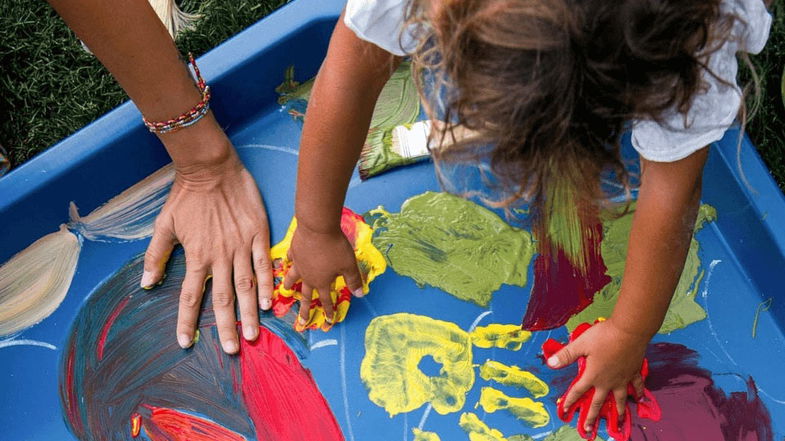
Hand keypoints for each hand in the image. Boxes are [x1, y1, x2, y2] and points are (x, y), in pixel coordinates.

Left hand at [141, 146, 272, 353]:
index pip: (189, 296)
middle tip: (234, 349)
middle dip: (227, 327)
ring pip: (246, 286)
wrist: (211, 168)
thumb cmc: (186, 195)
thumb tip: (147, 283)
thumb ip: (156, 256)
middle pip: (223, 299)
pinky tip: (271, 302)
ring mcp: (241, 246)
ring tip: (255, 334)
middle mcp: (220, 256)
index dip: (187, 321)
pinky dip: (268, 284)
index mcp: (196, 256)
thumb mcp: (164, 224)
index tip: (186, 343)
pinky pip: (264, 264)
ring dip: (251, 313)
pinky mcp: (258, 234)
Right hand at [282, 222, 363, 326]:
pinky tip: (287, 261)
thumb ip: (353, 281)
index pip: (326, 300)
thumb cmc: (335, 247)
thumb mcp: (349, 265)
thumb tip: (360, 295)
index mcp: (322, 282)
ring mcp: (299, 264)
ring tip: (286, 290)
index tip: (329, 321)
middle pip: (306, 296)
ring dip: (290, 285)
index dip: (329, 310)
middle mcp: (308, 276)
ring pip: (293, 278)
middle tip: (300, 323)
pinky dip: (289, 261)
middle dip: (305, 310)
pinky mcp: (294, 251)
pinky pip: (290, 259)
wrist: (317, 227)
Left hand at [545, 319, 649, 436]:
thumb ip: (566, 355)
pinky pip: (637, 386)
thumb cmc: (604, 336)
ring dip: (619, 412)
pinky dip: (639, 393)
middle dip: (592, 417)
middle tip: (589, 429)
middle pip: (598, 402)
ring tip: (620, 422)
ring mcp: (622, 379)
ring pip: (620, 399)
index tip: (566, 410)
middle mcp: (608, 381)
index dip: (570, 401)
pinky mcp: (634, 372)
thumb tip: (551, 364)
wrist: (629, 330)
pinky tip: (639, 399)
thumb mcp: (580, 344)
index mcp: (593, 375)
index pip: (578, 391)